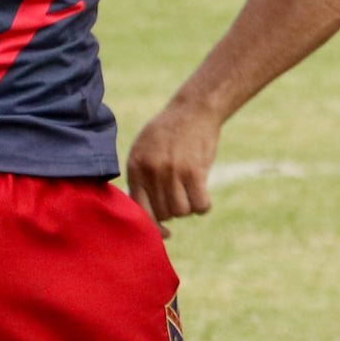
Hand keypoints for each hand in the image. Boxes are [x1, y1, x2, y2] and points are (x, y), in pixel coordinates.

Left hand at [127, 96, 221, 227]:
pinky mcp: (194, 171)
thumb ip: (141, 179)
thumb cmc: (170, 132)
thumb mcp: (145, 150)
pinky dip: (203, 205)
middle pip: (162, 213)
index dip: (152, 226)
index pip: (138, 209)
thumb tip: (143, 215)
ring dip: (188, 207)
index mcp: (135, 167)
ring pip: (180, 212)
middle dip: (172, 211)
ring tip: (191, 191)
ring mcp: (172, 172)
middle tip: (181, 196)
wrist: (194, 109)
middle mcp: (151, 171)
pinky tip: (203, 194)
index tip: (165, 231)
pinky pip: (200, 206)